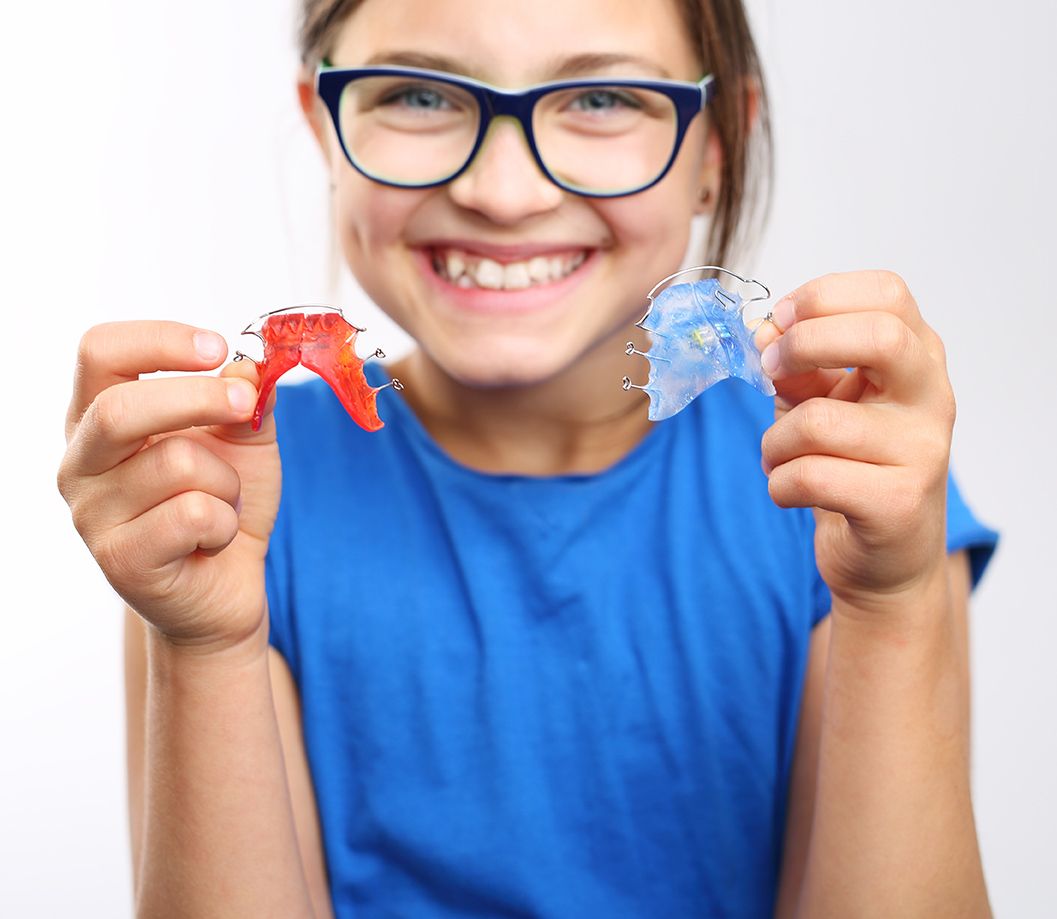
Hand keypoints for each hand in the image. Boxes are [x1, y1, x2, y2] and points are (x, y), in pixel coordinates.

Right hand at [57, 321, 280, 651]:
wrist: (226, 586)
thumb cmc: (223, 503)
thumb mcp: (245, 439)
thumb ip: (247, 398)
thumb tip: (250, 363)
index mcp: (99, 417)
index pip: (99, 352)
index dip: (159, 340)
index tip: (215, 347)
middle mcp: (80, 462)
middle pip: (121, 408)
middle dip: (200, 400)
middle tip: (244, 405)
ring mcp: (92, 514)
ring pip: (176, 463)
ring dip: (225, 482)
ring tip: (220, 504)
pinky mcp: (120, 560)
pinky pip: (192, 515)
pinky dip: (224, 522)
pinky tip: (212, 540)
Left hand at [754, 271, 954, 613]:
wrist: (887, 557)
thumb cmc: (852, 464)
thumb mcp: (822, 401)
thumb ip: (794, 364)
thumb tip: (760, 331)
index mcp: (917, 357)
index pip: (888, 293)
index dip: (822, 297)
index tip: (781, 321)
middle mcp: (932, 397)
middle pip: (881, 337)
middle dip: (804, 346)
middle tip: (771, 370)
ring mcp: (923, 451)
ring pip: (819, 421)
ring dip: (774, 441)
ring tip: (777, 457)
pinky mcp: (898, 504)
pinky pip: (811, 477)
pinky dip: (779, 484)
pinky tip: (788, 491)